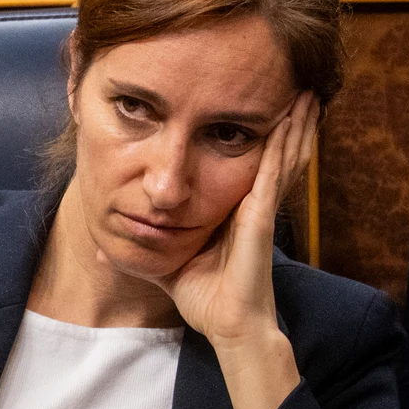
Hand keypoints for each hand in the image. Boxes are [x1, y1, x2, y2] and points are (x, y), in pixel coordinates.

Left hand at [156, 90, 317, 408]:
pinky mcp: (260, 217)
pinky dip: (285, 145)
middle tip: (297, 83)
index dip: (257, 135)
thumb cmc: (203, 297)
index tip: (256, 104)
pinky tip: (295, 121)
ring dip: (295, 123)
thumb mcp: (165, 264)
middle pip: (274, 153)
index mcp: (234, 211)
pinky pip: (273, 173)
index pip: (247, 164)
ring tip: (306, 91)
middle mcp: (252, 205)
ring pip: (282, 156)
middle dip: (286, 120)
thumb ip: (141, 253)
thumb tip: (102, 254)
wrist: (227, 325)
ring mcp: (259, 209)